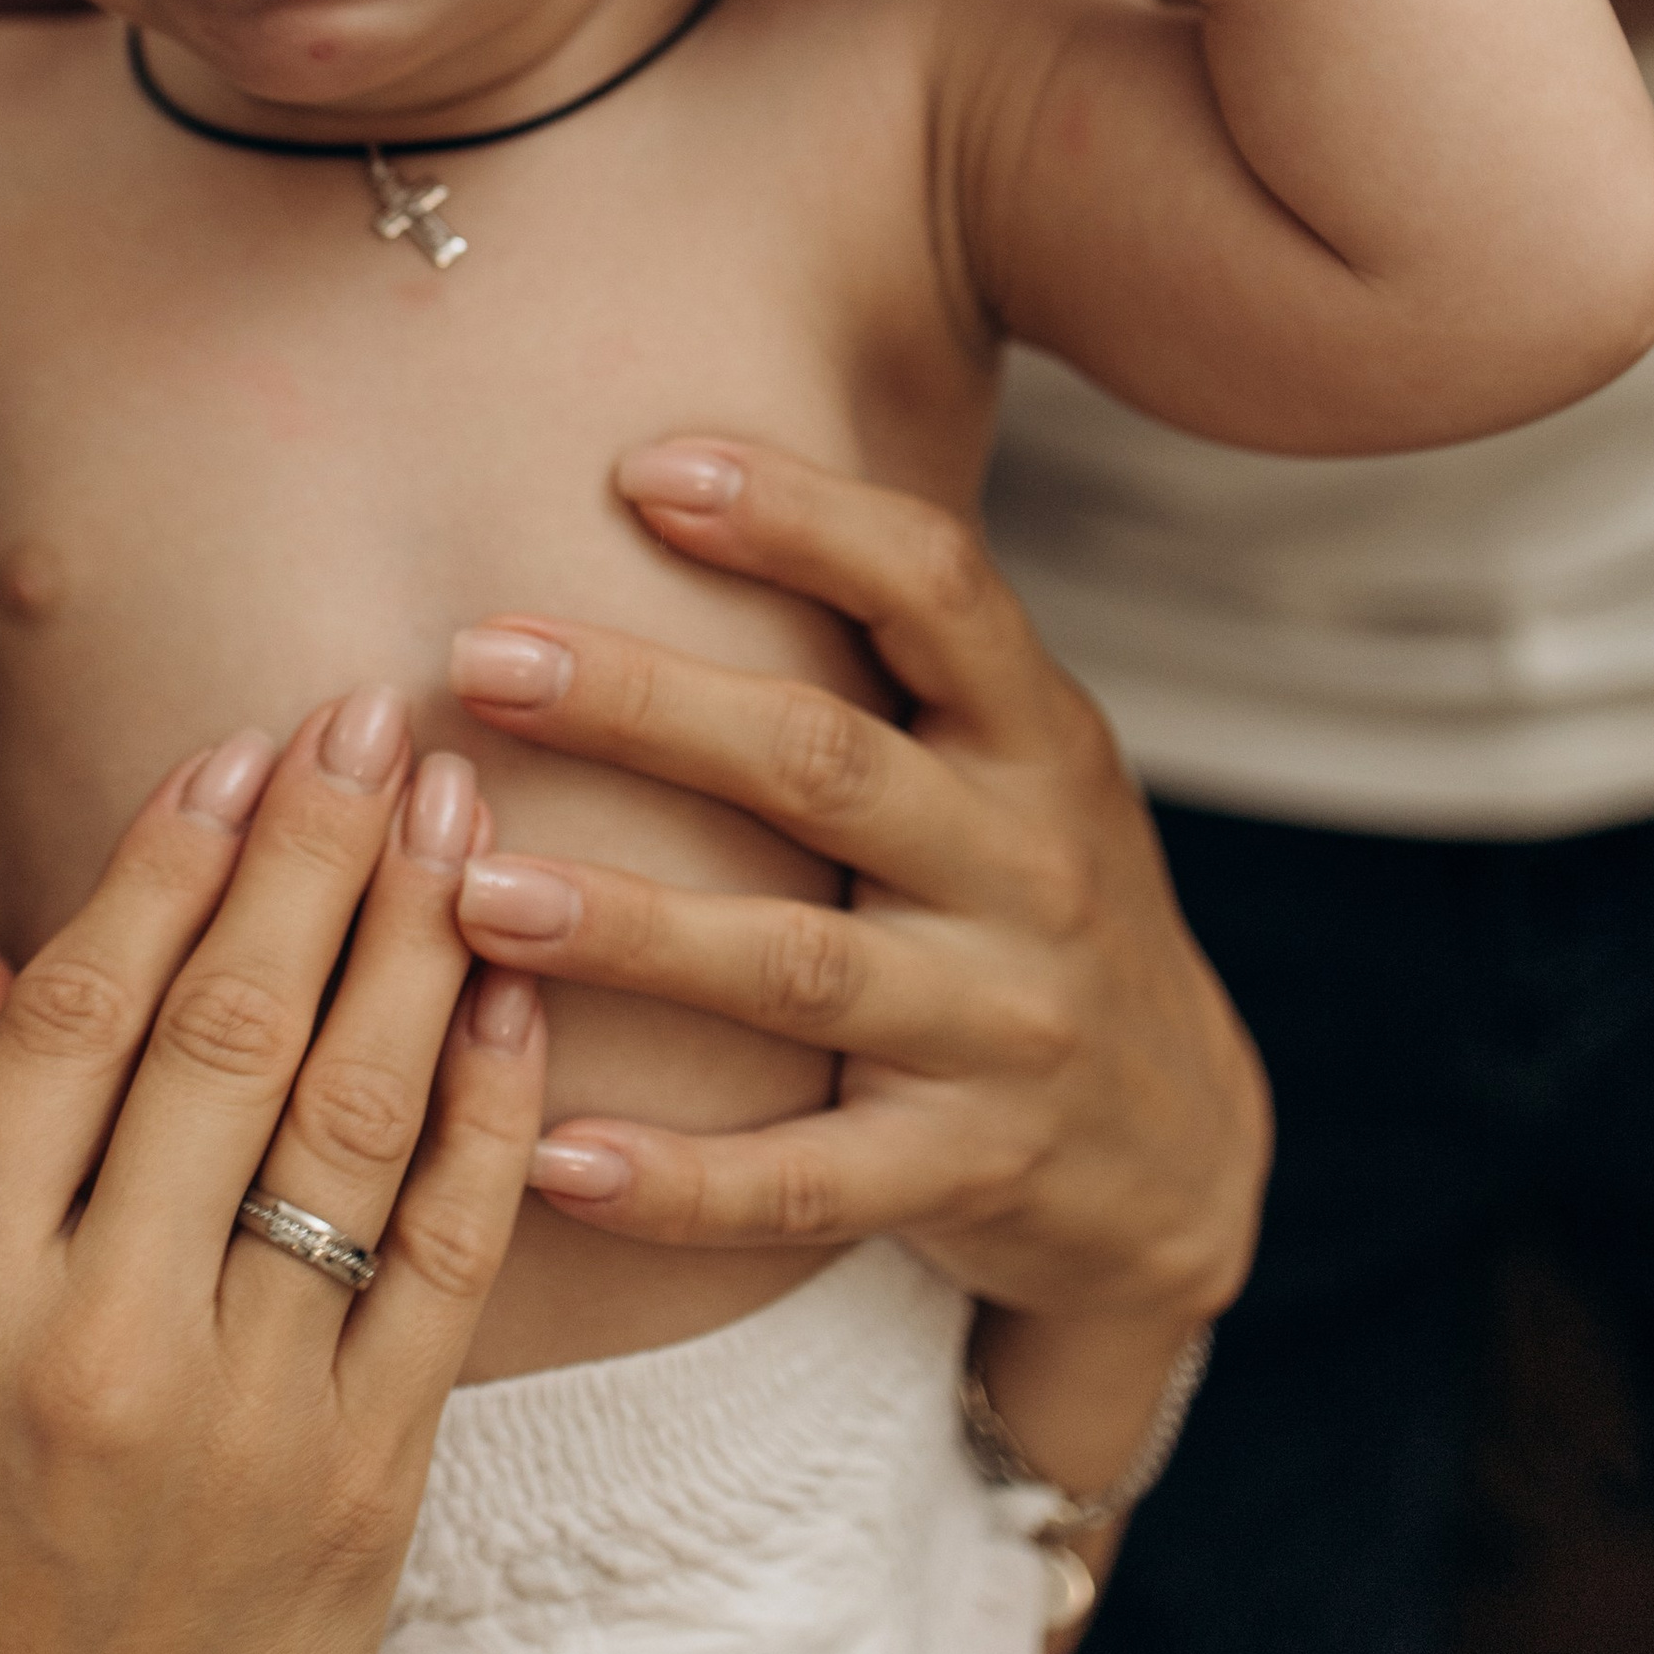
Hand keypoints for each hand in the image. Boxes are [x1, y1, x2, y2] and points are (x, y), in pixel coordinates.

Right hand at [0, 702, 543, 1653]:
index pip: (76, 1021)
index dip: (165, 864)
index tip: (233, 749)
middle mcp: (100, 1342)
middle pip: (229, 1036)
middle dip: (314, 852)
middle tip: (377, 716)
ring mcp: (249, 1418)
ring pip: (357, 1121)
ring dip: (416, 941)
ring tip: (463, 806)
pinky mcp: (370, 1489)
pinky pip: (450, 1261)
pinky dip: (489, 1113)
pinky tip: (513, 994)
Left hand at [446, 442, 1267, 1336]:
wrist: (1181, 1155)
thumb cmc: (1029, 904)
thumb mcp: (1012, 761)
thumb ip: (891, 653)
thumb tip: (675, 470)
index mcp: (1035, 740)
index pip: (935, 589)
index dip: (801, 519)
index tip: (643, 469)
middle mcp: (1026, 871)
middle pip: (825, 765)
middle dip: (645, 705)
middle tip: (477, 657)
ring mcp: (1001, 1030)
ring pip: (798, 972)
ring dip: (630, 931)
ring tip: (472, 895)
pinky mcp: (965, 1177)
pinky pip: (807, 1183)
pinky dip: (678, 1180)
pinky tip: (547, 1158)